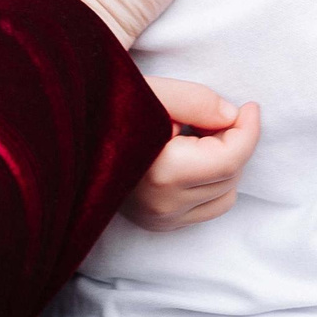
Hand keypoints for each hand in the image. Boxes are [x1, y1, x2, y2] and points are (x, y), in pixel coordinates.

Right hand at [121, 78, 259, 230]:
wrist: (67, 135)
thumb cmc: (107, 107)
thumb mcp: (154, 92)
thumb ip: (198, 101)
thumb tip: (233, 117)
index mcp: (162, 175)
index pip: (231, 158)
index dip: (248, 129)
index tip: (250, 106)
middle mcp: (162, 206)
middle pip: (231, 175)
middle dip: (234, 141)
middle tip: (210, 114)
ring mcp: (159, 220)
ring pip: (224, 194)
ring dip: (223, 162)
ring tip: (194, 134)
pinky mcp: (156, 224)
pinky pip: (207, 208)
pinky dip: (211, 181)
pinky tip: (188, 156)